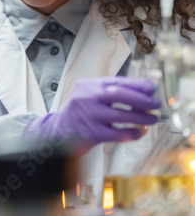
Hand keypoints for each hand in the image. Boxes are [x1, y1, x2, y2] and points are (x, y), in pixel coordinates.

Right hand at [26, 77, 160, 149]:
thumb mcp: (91, 94)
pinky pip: (118, 133)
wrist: (59, 131)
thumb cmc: (81, 111)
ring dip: (141, 117)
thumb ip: (111, 91)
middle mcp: (89, 97)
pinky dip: (132, 133)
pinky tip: (140, 132)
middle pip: (120, 94)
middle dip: (142, 99)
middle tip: (156, 104)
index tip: (152, 88)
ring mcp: (90, 115)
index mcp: (91, 84)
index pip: (118, 81)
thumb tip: (143, 90)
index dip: (138, 85)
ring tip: (152, 119)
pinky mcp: (92, 133)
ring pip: (122, 115)